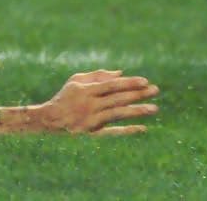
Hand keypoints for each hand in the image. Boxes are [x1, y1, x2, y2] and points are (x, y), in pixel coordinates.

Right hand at [38, 70, 158, 135]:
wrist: (50, 119)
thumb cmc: (66, 96)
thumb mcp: (76, 80)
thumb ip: (98, 75)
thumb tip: (121, 74)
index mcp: (87, 90)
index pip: (112, 86)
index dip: (129, 83)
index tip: (145, 81)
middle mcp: (90, 105)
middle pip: (118, 99)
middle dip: (138, 94)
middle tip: (156, 90)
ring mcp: (92, 120)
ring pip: (119, 114)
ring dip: (137, 111)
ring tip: (155, 108)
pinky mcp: (93, 133)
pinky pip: (113, 132)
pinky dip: (128, 130)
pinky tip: (142, 128)